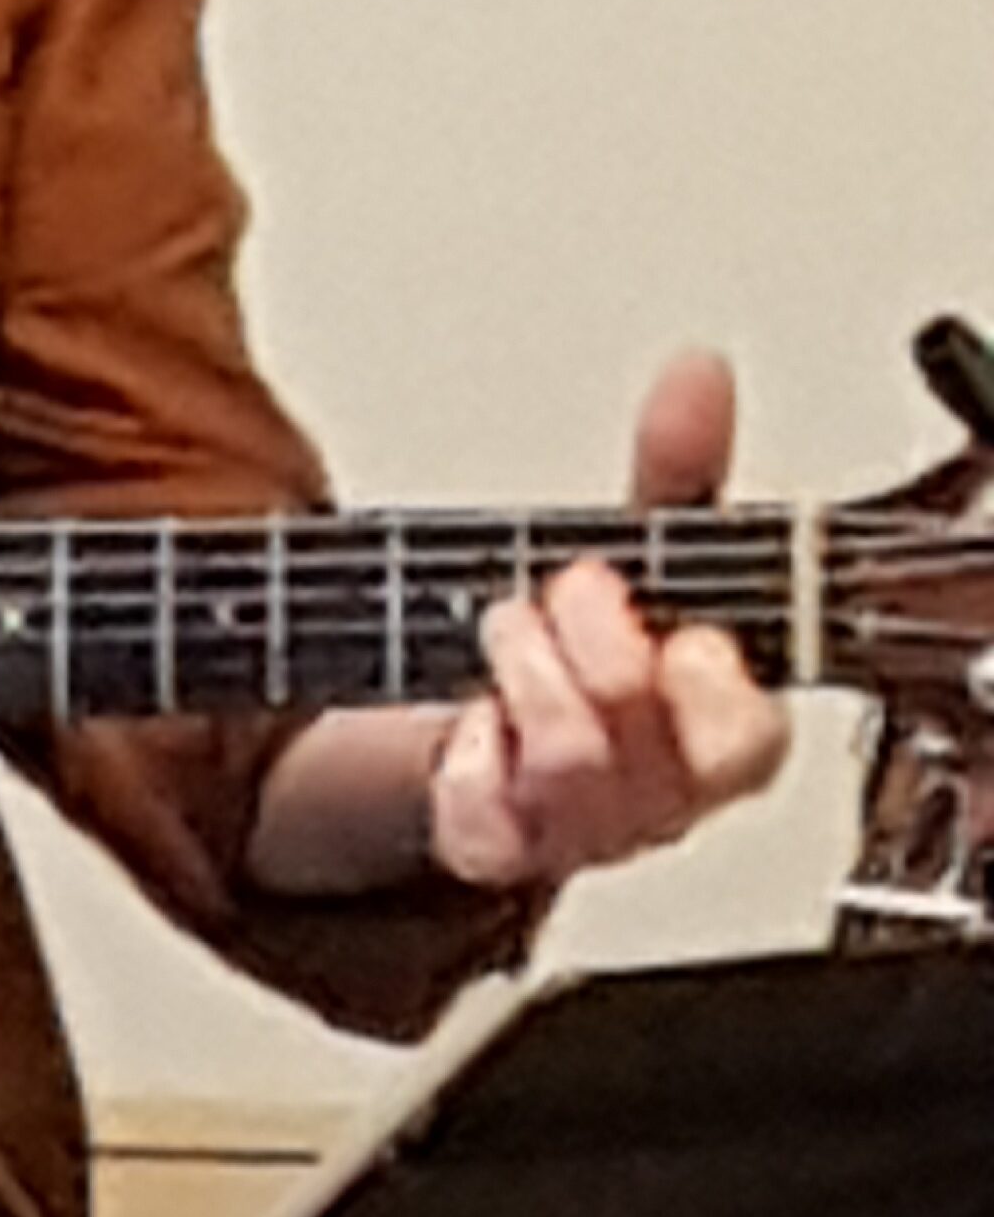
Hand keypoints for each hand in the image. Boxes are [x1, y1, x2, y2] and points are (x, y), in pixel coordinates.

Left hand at [428, 347, 791, 887]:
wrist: (489, 724)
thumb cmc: (585, 646)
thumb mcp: (637, 551)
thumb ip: (675, 469)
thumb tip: (699, 374)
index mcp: (716, 734)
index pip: (750, 743)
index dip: (714, 686)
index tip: (676, 625)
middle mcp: (659, 798)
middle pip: (653, 751)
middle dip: (601, 648)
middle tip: (565, 589)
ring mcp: (578, 830)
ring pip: (571, 772)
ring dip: (530, 675)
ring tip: (507, 625)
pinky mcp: (494, 842)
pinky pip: (485, 815)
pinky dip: (467, 748)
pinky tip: (470, 716)